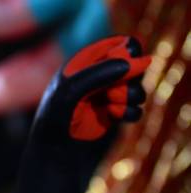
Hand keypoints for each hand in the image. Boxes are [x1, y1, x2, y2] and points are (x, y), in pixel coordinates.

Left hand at [31, 36, 150, 143]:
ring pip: (138, 88)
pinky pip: (136, 109)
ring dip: (130, 96)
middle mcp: (100, 75)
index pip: (121, 43)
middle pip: (135, 66)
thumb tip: (142, 61)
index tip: (121, 67)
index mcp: (87, 60)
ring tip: (110, 103)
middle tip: (112, 91)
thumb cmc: (57, 113)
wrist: (53, 145)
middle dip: (130, 78)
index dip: (129, 53)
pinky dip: (129, 112)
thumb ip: (103, 72)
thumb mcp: (74, 89)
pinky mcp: (114, 113)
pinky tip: (113, 115)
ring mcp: (108, 94)